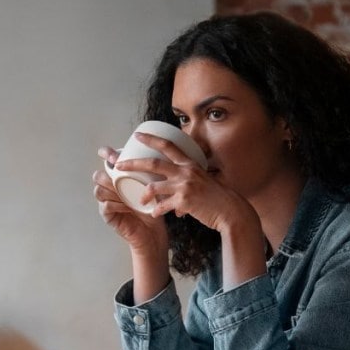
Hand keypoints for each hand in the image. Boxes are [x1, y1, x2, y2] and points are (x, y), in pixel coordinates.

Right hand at [93, 146, 168, 254]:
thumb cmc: (154, 207)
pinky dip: (116, 204)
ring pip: (99, 189)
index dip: (105, 154)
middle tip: (120, 171)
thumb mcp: (154, 185)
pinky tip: (127, 206)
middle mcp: (110, 188)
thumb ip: (151, 171)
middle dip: (108, 172)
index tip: (113, 153)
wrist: (153, 232)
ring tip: (126, 192)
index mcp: (119, 177)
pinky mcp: (107, 215)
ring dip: (112, 189)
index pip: (106, 161)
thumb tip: (160, 151)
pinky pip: (105, 205)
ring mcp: (106, 202)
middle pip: (99, 175)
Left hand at [115, 133, 256, 235]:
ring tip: (140, 200)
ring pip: (154, 187)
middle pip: (153, 163)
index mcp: (190, 164)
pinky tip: (155, 214)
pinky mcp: (184, 202)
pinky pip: (163, 206)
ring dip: (144, 194)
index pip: (168, 146)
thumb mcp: (204, 180)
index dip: (151, 139)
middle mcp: (186, 172)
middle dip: (133, 163)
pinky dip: (157, 211)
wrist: (230, 212)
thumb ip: (188, 179)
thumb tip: (176, 188)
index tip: (137, 135)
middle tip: (119, 164)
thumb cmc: (217, 197)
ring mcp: (184, 186)